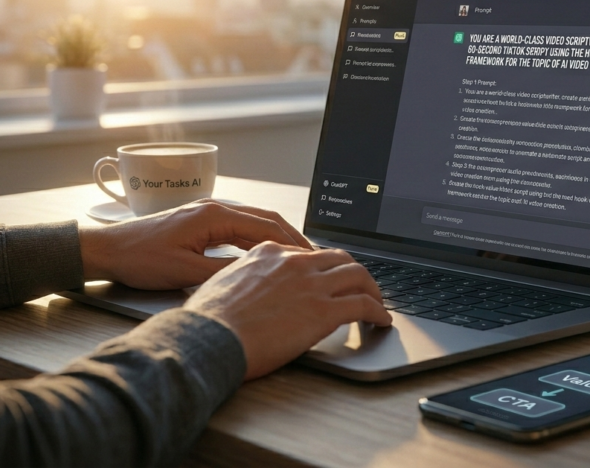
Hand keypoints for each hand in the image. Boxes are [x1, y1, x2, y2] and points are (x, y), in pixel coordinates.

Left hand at [79, 199, 310, 289]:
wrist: (107, 250)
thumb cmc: (139, 258)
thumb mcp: (185, 272)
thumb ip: (223, 273)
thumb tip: (256, 276)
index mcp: (214, 215)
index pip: (266, 226)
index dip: (292, 244)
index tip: (311, 258)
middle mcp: (214, 207)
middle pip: (265, 219)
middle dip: (292, 238)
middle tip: (314, 258)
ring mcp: (207, 213)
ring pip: (253, 223)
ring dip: (276, 239)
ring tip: (297, 258)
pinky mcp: (200, 222)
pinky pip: (238, 228)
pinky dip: (258, 239)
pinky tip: (265, 254)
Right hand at [183, 242, 391, 379]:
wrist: (209, 338)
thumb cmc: (208, 321)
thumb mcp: (222, 283)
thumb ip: (245, 278)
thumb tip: (251, 291)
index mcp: (268, 252)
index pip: (308, 253)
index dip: (323, 268)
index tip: (328, 280)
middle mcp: (294, 262)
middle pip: (339, 258)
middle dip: (354, 272)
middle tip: (360, 287)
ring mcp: (311, 284)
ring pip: (358, 275)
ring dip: (372, 289)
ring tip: (376, 304)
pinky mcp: (324, 311)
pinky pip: (363, 305)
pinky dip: (378, 312)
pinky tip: (381, 321)